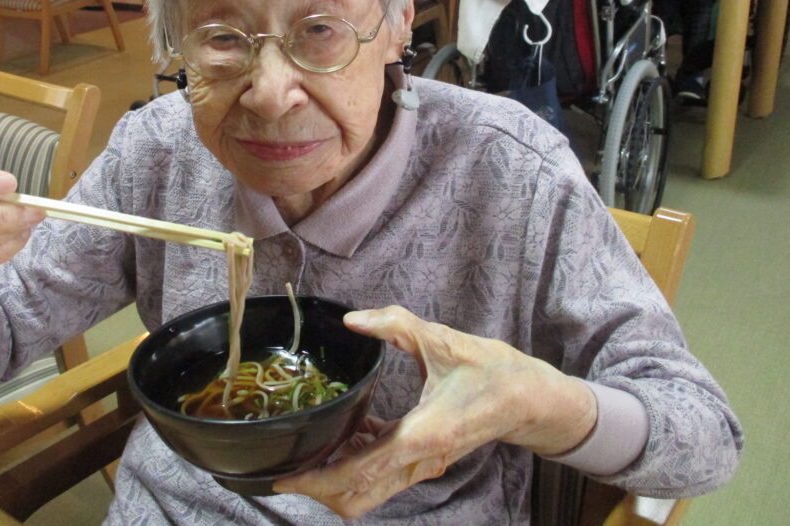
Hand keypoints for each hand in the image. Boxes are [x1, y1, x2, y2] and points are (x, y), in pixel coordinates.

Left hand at [272, 306, 595, 518]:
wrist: (532, 399)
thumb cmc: (493, 372)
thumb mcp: (443, 340)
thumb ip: (395, 325)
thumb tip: (353, 319)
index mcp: (421, 436)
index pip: (357, 473)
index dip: (316, 480)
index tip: (285, 476)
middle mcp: (419, 461)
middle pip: (357, 497)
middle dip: (318, 489)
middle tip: (288, 464)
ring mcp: (423, 466)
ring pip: (369, 492)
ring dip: (337, 476)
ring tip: (312, 444)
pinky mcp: (426, 460)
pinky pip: (383, 475)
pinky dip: (357, 463)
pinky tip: (348, 432)